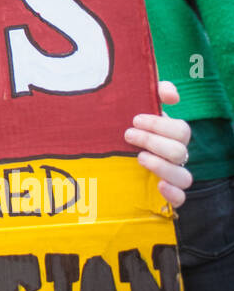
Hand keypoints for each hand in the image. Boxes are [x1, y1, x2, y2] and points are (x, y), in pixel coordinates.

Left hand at [123, 80, 191, 211]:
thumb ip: (154, 92)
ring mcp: (171, 176)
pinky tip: (159, 185)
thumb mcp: (135, 105)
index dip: (160, 125)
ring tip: (139, 158)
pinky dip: (173, 193)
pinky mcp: (164, 194)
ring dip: (162, 166)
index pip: (181, 130)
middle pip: (179, 151)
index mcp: (172, 135)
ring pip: (184, 177)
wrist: (105, 153)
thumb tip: (171, 95)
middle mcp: (175, 156)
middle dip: (153, 142)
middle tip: (128, 135)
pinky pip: (180, 198)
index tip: (135, 119)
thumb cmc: (125, 126)